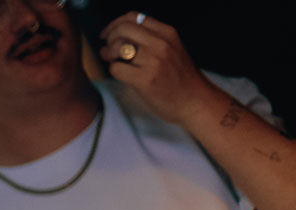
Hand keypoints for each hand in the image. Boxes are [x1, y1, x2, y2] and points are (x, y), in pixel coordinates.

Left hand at [99, 12, 218, 126]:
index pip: (134, 17)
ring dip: (109, 55)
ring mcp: (153, 61)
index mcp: (167, 33)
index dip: (115, 24)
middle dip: (109, 39)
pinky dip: (114, 71)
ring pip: (117, 47)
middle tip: (107, 50)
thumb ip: (151, 39)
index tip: (107, 34)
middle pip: (122, 29)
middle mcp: (161, 43)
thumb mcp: (171, 49)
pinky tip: (121, 75)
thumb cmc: (179, 78)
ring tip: (113, 62)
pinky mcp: (145, 79)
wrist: (194, 101)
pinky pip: (116, 68)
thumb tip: (118, 35)